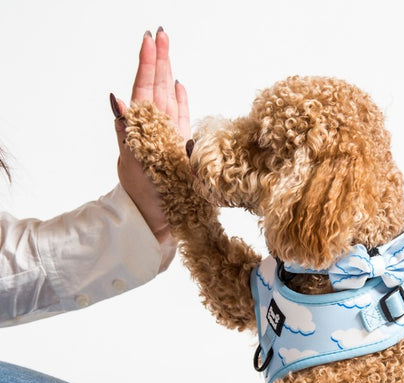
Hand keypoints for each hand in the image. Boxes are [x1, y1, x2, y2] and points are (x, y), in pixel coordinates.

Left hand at [111, 28, 189, 266]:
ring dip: (168, 76)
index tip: (150, 40)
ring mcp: (169, 138)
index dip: (147, 64)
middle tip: (161, 34)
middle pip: (156, 88)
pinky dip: (181, 103)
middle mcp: (157, 129)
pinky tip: (180, 89)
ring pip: (168, 100)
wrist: (157, 222)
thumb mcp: (132, 161)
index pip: (145, 89)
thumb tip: (116, 98)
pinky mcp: (180, 150)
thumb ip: (127, 129)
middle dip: (159, 61)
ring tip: (169, 56)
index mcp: (144, 128)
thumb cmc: (144, 195)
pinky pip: (181, 119)